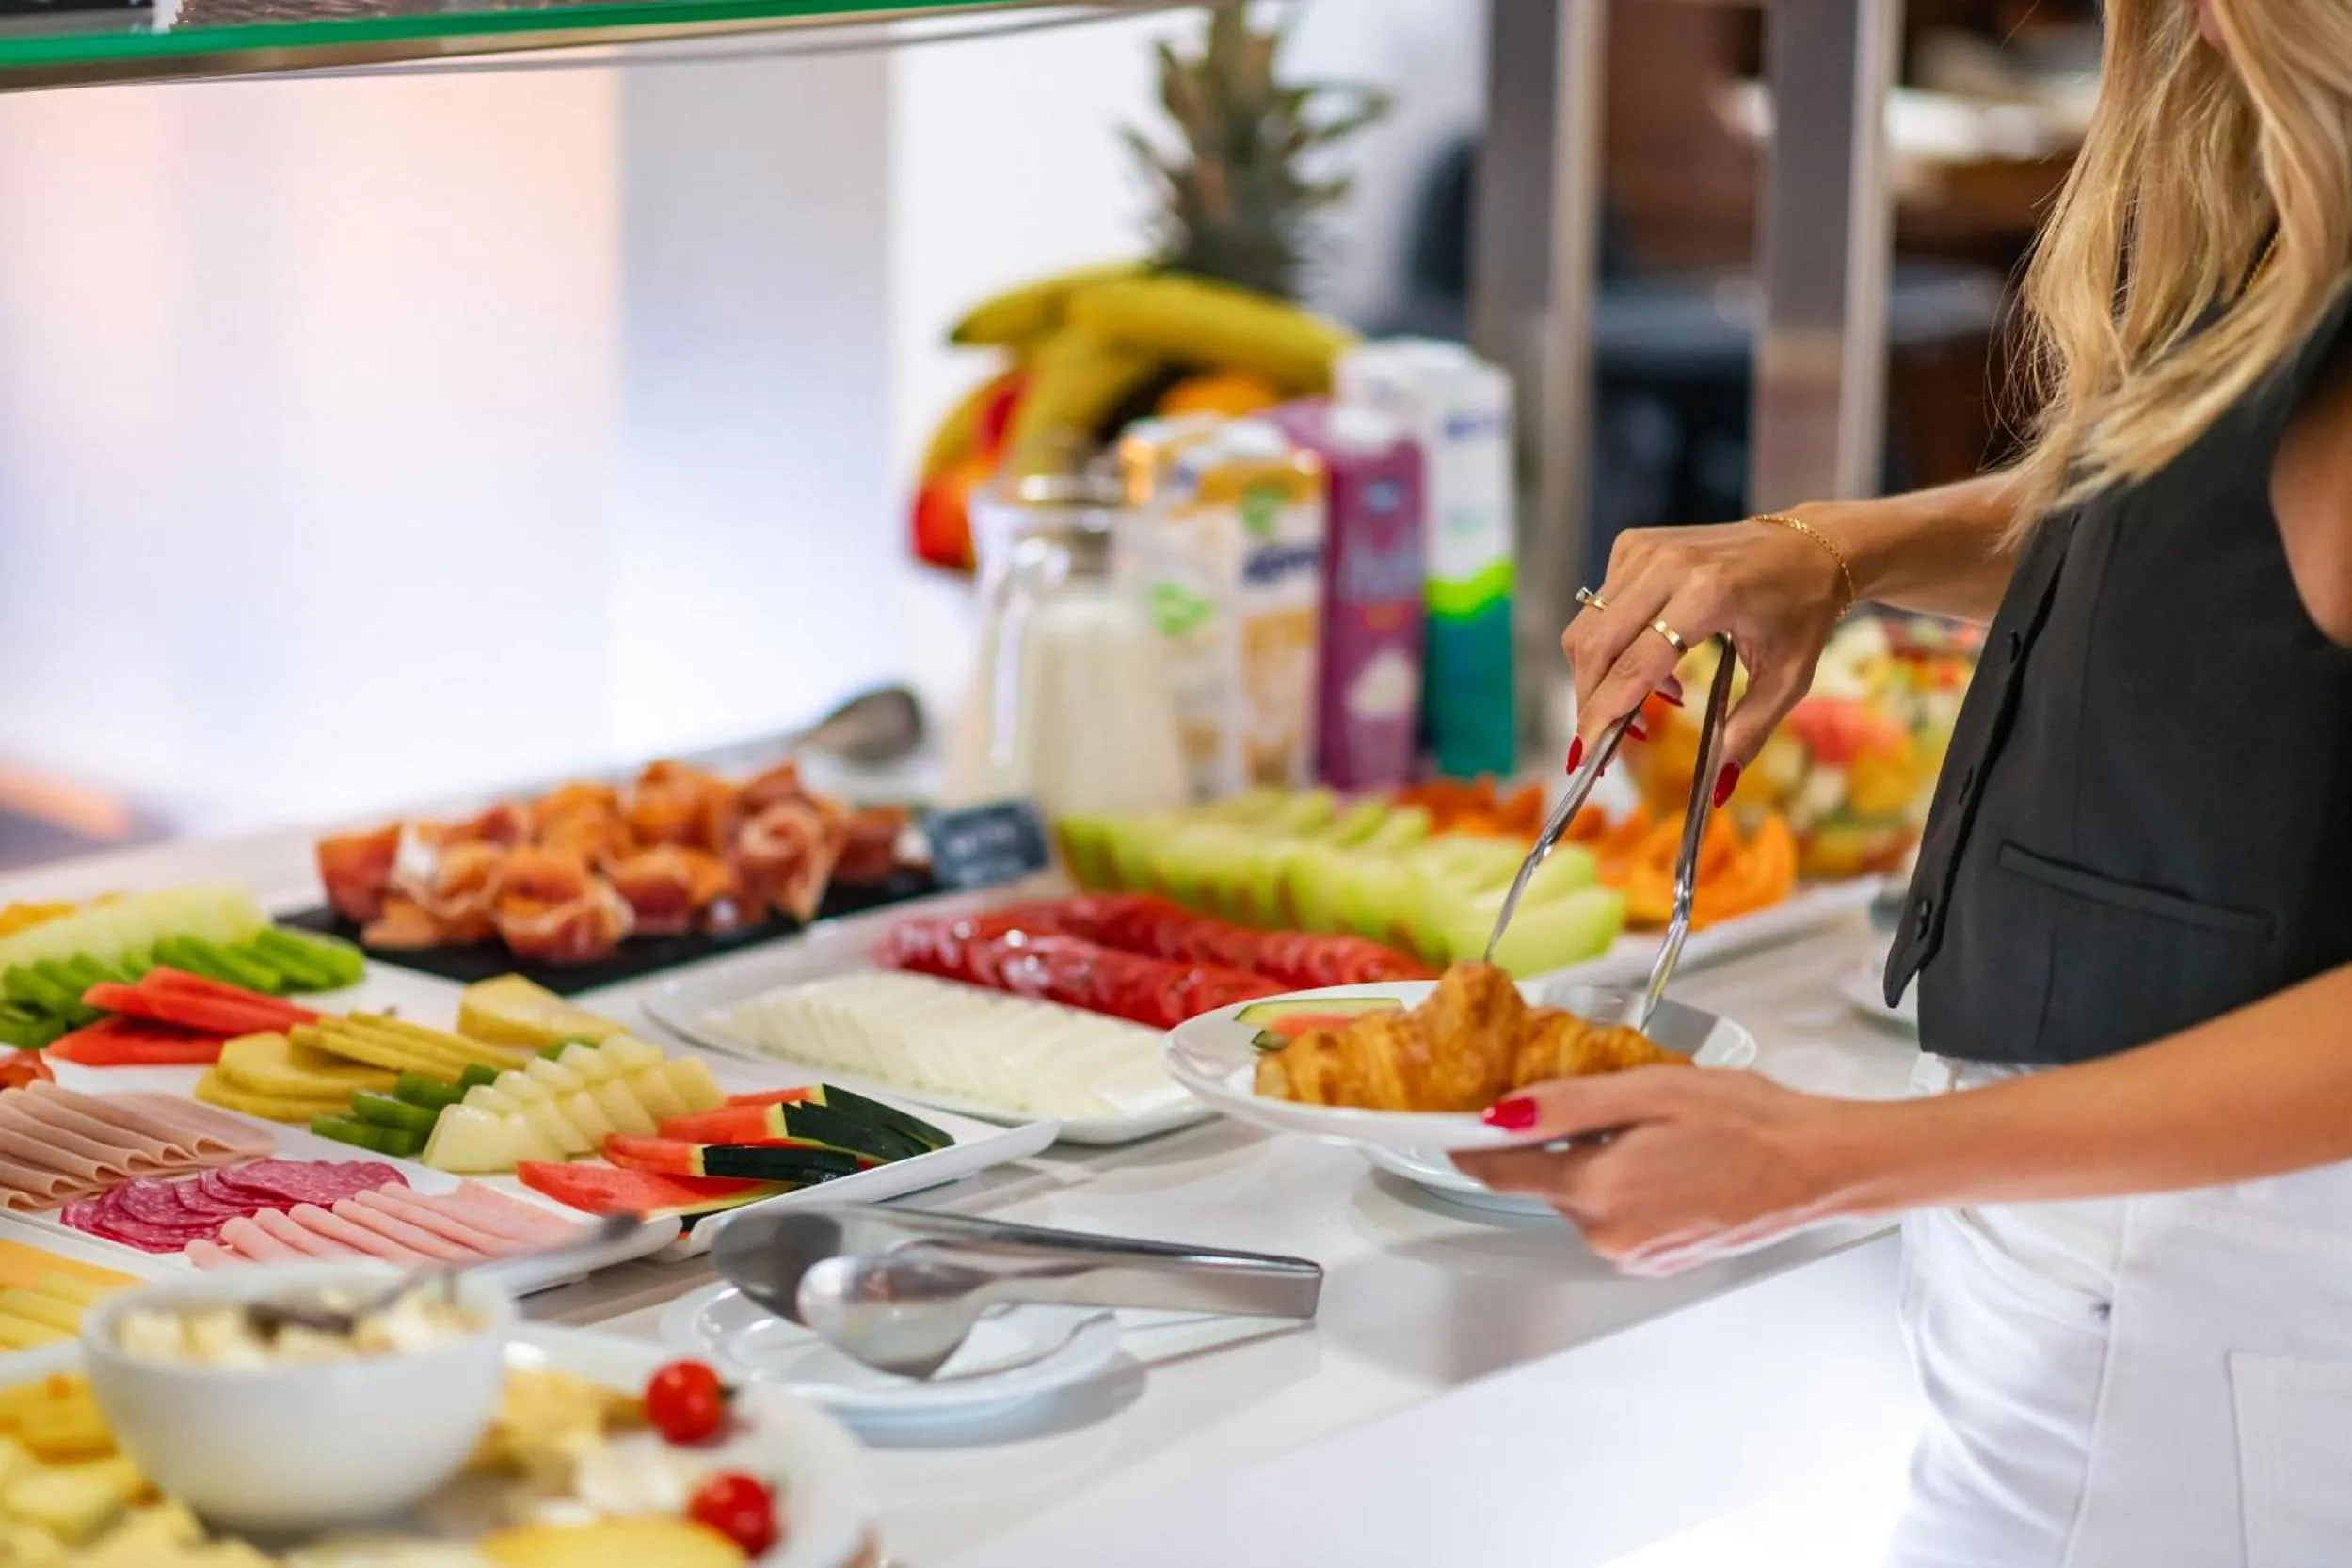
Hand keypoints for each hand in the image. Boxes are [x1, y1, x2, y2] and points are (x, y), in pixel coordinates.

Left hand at [1451, 1069, 1872, 1275]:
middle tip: (1598, 1101)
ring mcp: (1634, 1255)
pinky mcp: (1658, 1259)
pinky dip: (1624, 1184)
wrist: (1816, 1165)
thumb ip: (1566, 1106)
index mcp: (1599, 1193)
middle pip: (1544, 1183)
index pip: (1500, 1174)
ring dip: (1595, 1162)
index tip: (1456, 1120)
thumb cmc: (1747, 1122)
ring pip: (1581, 1198)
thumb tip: (1500, 1114)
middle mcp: (1608, 1237)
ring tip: (1649, 1129)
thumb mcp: (1647, 1091)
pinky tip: (1666, 1158)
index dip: (1473, 1142)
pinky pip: (1616, 1215)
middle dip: (1555, 1143)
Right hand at [1564, 518, 1849, 786]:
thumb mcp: (1787, 679)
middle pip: (1594, 645)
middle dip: (1589, 701)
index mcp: (1708, 594)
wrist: (1810, 547)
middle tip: (1604, 741)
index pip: (1633, 664)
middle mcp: (1668, 565)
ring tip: (1648, 704)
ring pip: (1587, 627)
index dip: (1603, 714)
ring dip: (1601, 677)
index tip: (1587, 754)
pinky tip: (1654, 663)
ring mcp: (1646, 549)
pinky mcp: (1634, 545)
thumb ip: (1748, 733)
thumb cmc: (1802, 611)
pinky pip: (1599, 607)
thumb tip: (1717, 787)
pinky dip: (1612, 646)